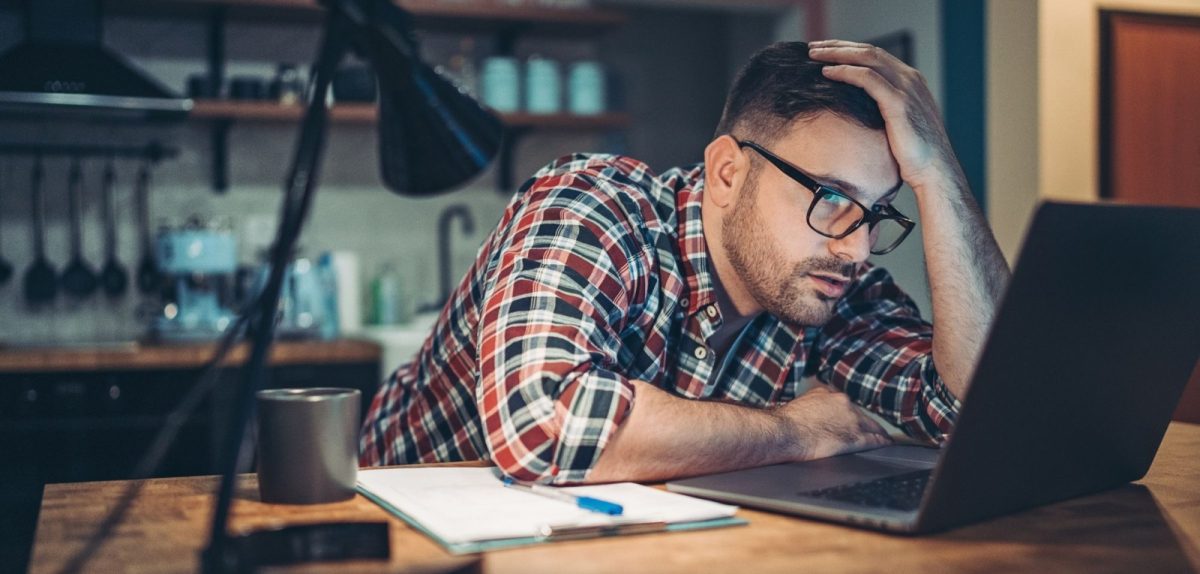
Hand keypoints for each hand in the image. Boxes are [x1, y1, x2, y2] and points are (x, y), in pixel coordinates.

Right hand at [775, 383, 892, 460]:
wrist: (783, 433)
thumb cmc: (785, 425)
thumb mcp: (799, 407)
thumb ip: (812, 408)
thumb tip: (813, 417)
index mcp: (827, 395)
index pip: (845, 405)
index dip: (851, 416)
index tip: (853, 422)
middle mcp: (842, 403)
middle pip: (862, 415)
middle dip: (865, 424)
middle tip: (871, 433)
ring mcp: (851, 420)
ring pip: (872, 426)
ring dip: (877, 433)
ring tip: (883, 440)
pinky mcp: (856, 437)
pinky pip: (875, 440)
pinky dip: (882, 442)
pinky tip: (886, 445)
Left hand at [807, 39, 966, 193]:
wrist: (934, 170)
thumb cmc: (914, 153)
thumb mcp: (899, 123)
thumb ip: (884, 109)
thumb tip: (859, 110)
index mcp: (910, 80)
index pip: (875, 55)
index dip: (848, 49)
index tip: (825, 50)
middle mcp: (909, 78)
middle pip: (869, 51)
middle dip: (838, 46)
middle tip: (813, 47)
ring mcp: (906, 88)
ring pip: (867, 58)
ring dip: (837, 54)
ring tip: (813, 55)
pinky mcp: (898, 102)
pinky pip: (867, 78)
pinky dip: (845, 72)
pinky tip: (827, 72)